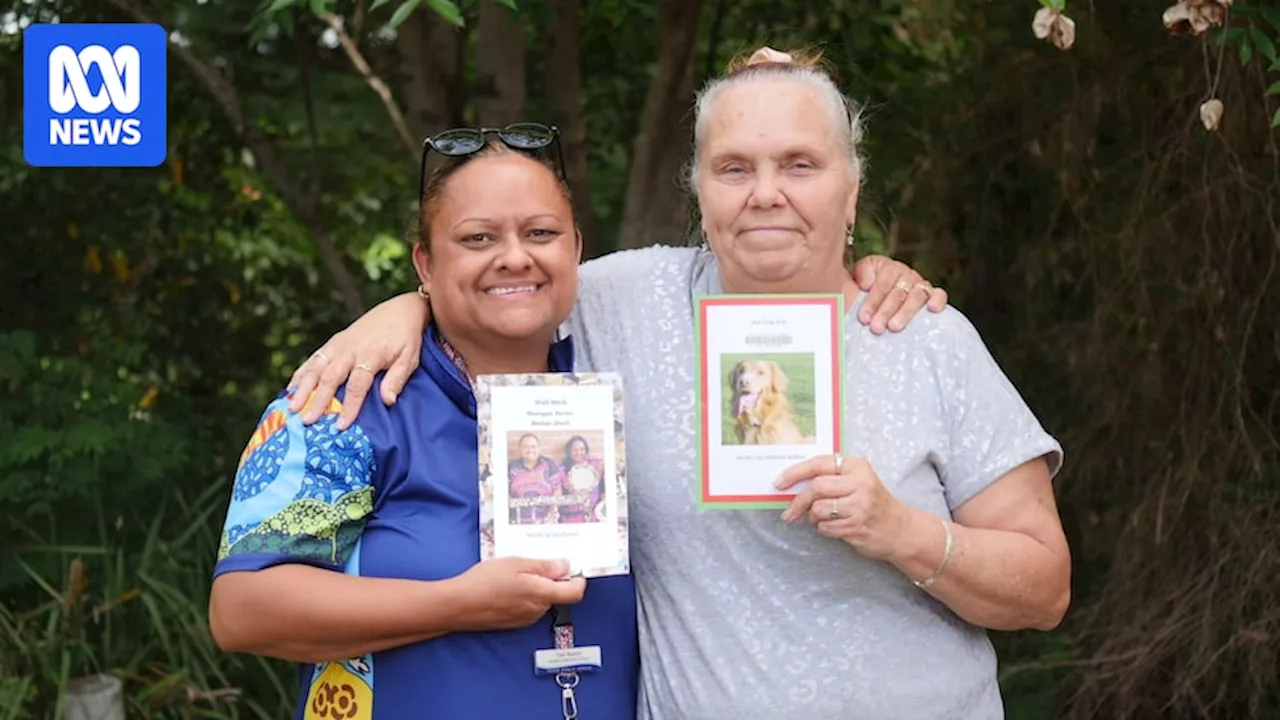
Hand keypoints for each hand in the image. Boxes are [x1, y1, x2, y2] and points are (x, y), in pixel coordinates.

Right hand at [287, 292, 430, 428]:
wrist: (400, 311)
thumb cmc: (406, 338)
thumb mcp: (409, 358)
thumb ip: (397, 379)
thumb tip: (388, 401)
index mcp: (370, 355)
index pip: (357, 385)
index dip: (349, 406)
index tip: (340, 426)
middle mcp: (350, 350)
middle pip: (330, 378)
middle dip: (318, 401)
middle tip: (308, 421)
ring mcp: (338, 345)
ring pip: (315, 368)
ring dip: (303, 389)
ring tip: (292, 408)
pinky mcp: (333, 343)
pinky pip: (313, 359)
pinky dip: (301, 374)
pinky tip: (291, 389)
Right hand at [450, 557, 586, 631]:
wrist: (457, 605)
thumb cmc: (484, 582)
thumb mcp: (516, 563)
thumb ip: (544, 567)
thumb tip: (565, 566)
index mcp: (542, 594)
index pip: (575, 592)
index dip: (578, 578)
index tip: (571, 566)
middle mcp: (537, 610)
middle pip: (558, 594)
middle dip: (552, 579)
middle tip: (534, 562)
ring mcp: (525, 619)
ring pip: (542, 600)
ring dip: (536, 587)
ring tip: (515, 573)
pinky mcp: (514, 623)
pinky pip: (528, 607)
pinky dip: (524, 595)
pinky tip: (507, 586)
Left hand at [775, 454, 909, 560]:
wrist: (901, 530)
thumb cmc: (873, 504)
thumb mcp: (857, 481)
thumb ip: (830, 478)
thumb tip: (792, 483)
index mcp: (856, 466)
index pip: (818, 464)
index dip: (794, 473)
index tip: (779, 482)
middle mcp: (860, 483)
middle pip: (816, 487)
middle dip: (799, 501)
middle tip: (790, 512)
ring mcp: (859, 505)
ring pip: (818, 509)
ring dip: (813, 517)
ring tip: (822, 519)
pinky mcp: (857, 526)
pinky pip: (826, 527)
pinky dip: (824, 529)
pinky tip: (835, 527)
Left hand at [850, 255, 947, 334]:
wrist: (874, 299)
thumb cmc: (864, 292)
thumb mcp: (857, 279)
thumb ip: (861, 274)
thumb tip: (867, 282)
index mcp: (886, 268)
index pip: (880, 285)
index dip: (872, 302)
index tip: (864, 318)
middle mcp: (905, 275)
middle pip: (897, 293)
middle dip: (885, 311)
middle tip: (877, 327)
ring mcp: (920, 284)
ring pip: (916, 295)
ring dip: (905, 312)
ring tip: (894, 327)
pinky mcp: (932, 295)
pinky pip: (939, 294)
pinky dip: (937, 300)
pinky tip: (932, 309)